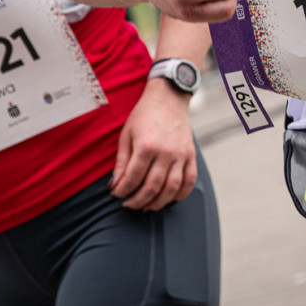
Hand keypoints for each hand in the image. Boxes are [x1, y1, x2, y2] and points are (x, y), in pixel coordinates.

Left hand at [111, 80, 197, 210]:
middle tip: (128, 205)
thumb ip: (121, 162)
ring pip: (171, 189)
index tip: (116, 195)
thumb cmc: (143, 116)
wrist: (168, 98)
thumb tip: (114, 185)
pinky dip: (181, 195)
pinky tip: (169, 199)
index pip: (133, 177)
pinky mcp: (191, 155)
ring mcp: (180, 154)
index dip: (122, 190)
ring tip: (146, 207)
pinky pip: (189, 181)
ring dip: (158, 203)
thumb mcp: (126, 135)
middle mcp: (165, 152)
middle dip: (137, 201)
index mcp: (146, 145)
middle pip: (152, 187)